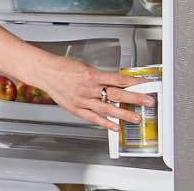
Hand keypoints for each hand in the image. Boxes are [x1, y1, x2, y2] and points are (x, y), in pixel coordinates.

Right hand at [28, 55, 154, 130]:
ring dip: (124, 114)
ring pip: (107, 109)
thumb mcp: (85, 66)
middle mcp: (89, 88)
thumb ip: (100, 76)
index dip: (135, 82)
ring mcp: (82, 100)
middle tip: (148, 102)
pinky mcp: (76, 109)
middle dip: (135, 98)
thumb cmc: (63, 67)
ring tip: (136, 118)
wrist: (45, 72)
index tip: (147, 84)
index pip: (119, 79)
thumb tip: (115, 82)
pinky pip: (93, 118)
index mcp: (92, 75)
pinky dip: (105, 123)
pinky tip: (115, 127)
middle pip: (117, 94)